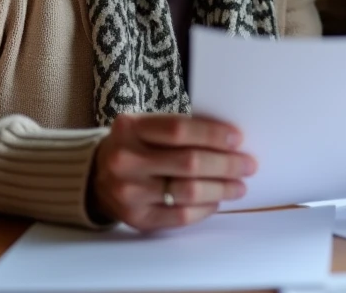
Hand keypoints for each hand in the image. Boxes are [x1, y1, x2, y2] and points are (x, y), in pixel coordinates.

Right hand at [89, 113, 256, 230]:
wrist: (97, 176)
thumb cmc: (134, 146)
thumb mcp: (146, 127)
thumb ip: (180, 129)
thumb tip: (229, 140)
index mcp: (130, 128)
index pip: (178, 129)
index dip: (212, 134)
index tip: (237, 138)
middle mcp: (125, 160)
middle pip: (189, 162)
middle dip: (226, 164)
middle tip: (248, 164)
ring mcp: (129, 192)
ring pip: (188, 192)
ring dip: (221, 188)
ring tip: (239, 185)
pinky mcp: (136, 218)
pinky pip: (180, 216)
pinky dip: (205, 208)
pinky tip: (216, 200)